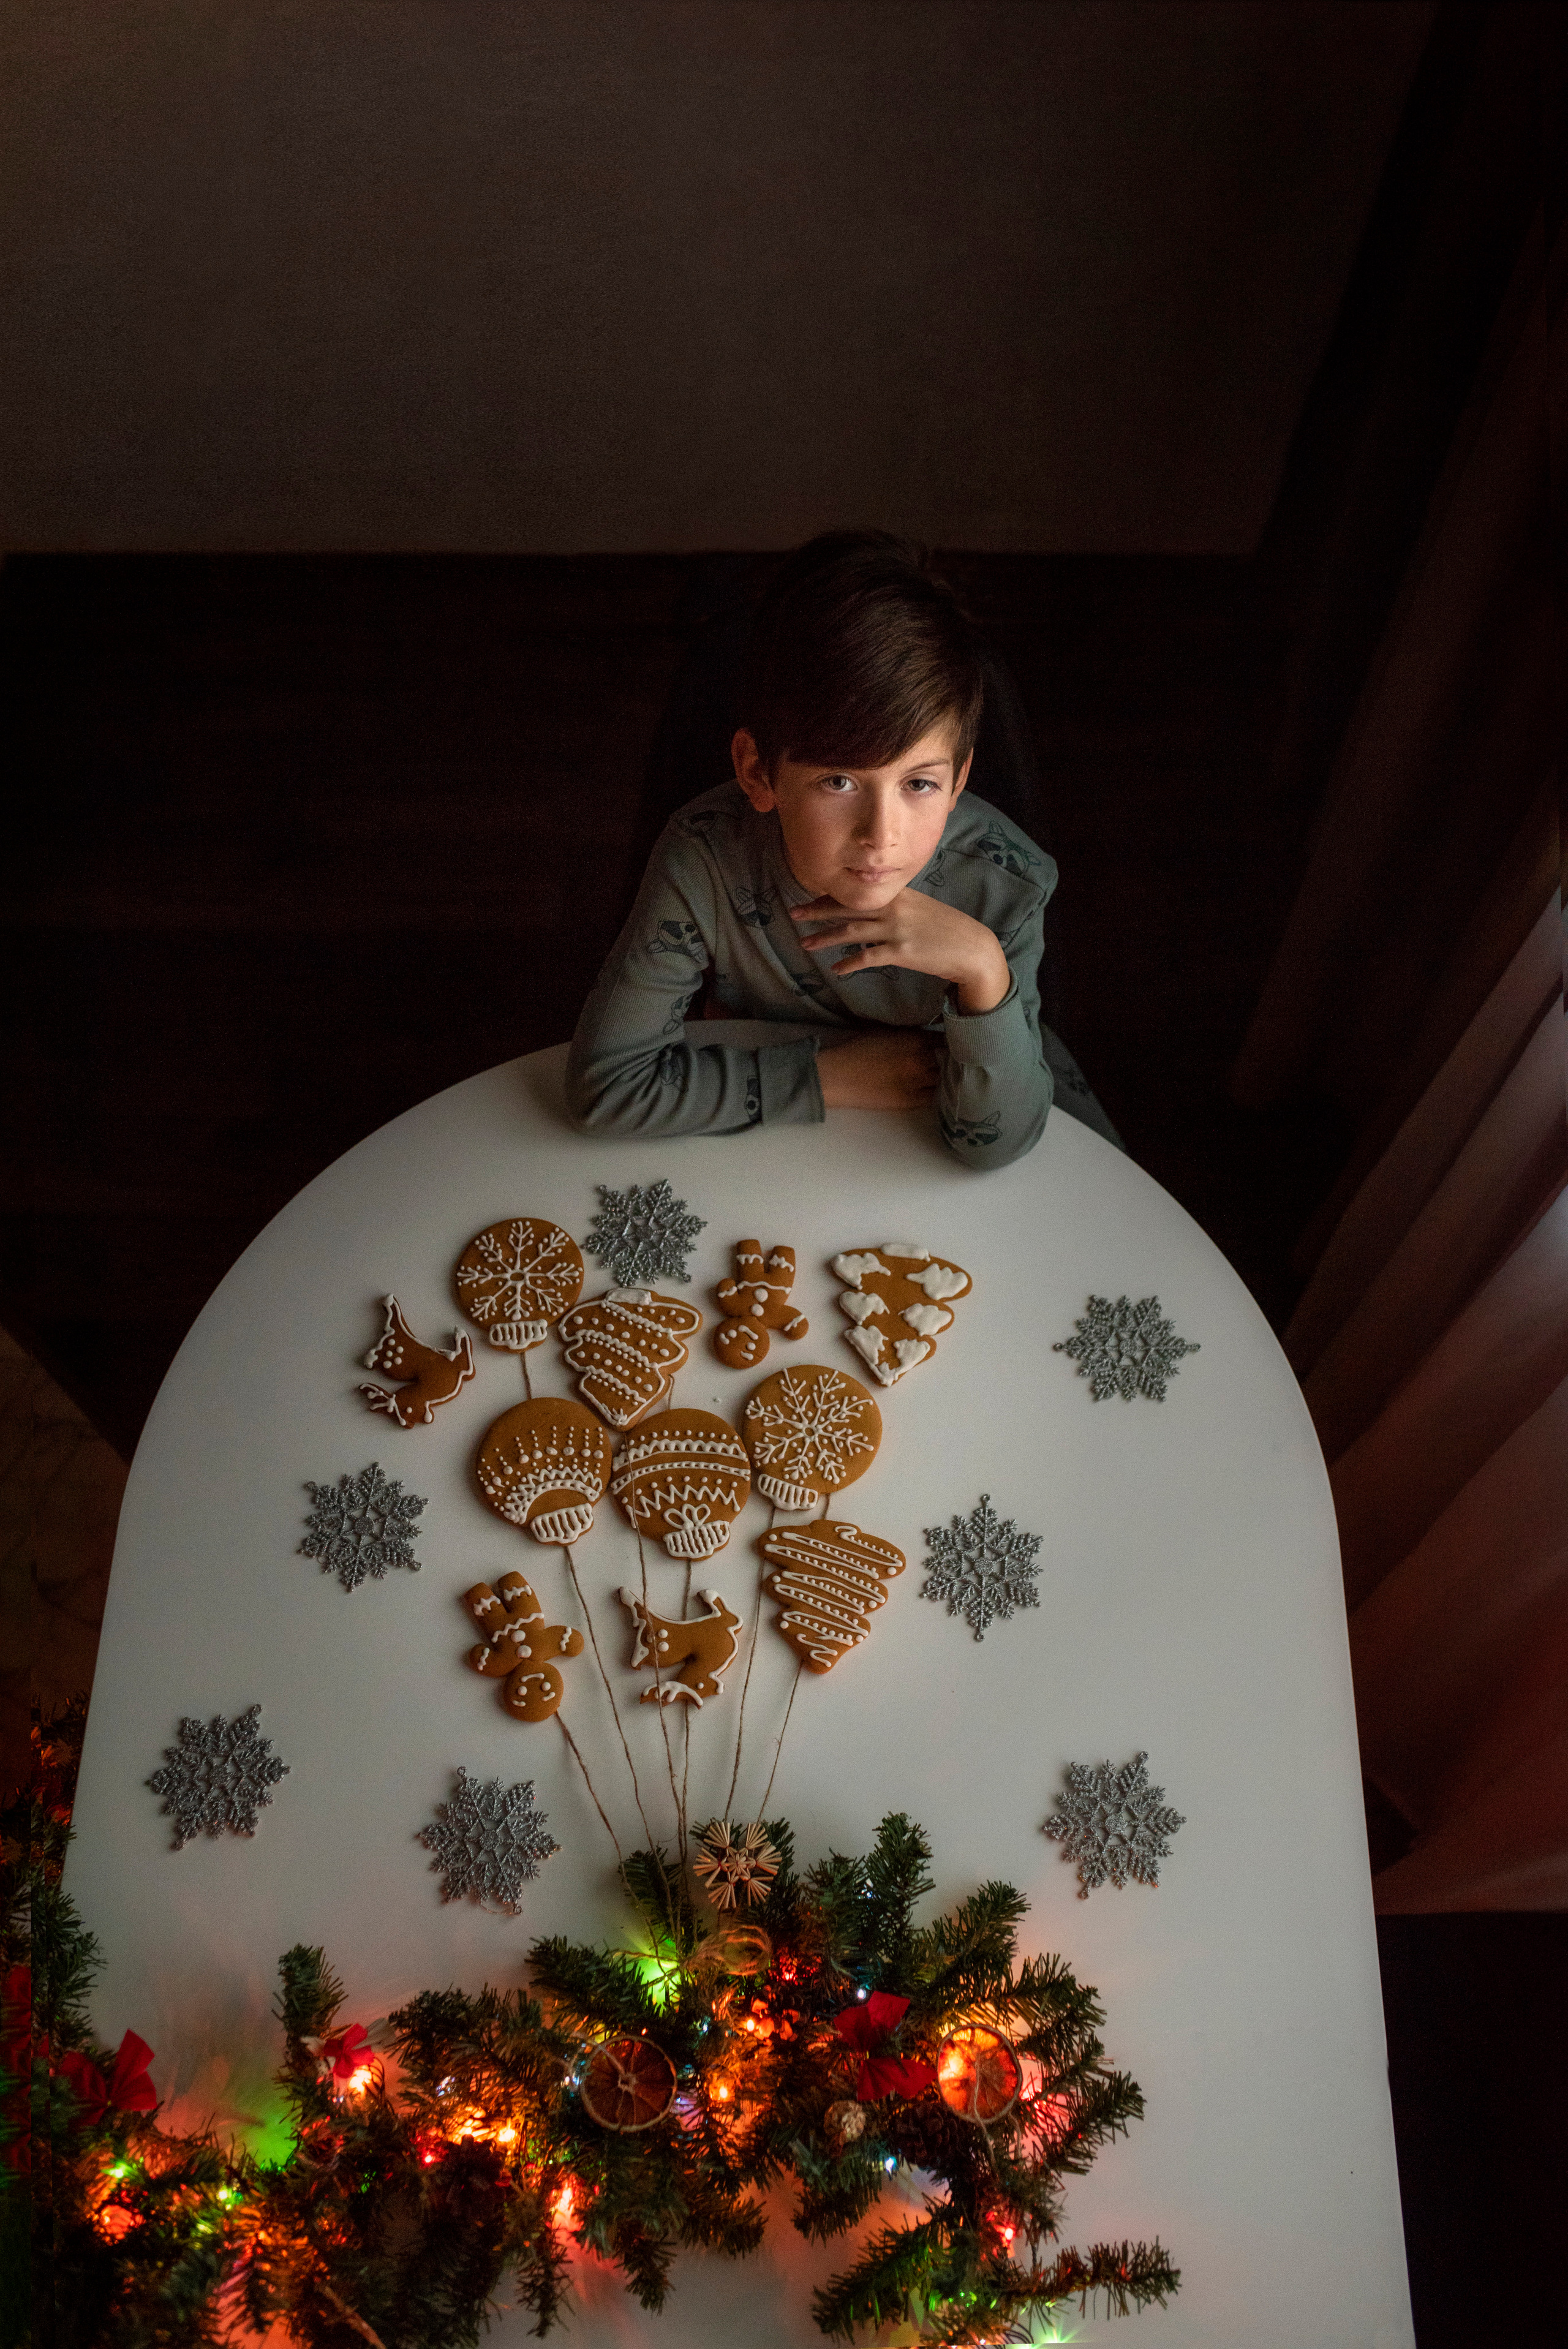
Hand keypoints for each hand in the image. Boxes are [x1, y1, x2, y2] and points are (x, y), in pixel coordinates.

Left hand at [791, 888, 1010, 1012]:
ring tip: (805, 944)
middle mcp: (893, 908)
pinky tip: (836, 970)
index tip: (809, 899)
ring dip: (825, 938)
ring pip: (851, 932)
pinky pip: (868, 957)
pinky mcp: (901, 952)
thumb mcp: (921, 909)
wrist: (972, 948)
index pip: (856, 892)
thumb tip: (874, 912)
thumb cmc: (947, 930)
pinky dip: (850, 963)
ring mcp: (896, 930)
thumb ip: (897, 907)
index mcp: (897, 895)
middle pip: (847, 907)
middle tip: (793, 914)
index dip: (830, 896)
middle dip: (817, 910)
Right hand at [817, 1028, 939, 1109]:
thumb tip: (926, 1035)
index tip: (945, 1042)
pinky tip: (930, 1088)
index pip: (944, 1039)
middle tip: (941, 1059)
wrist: (838, 1076)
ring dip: (939, 1075)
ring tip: (934, 1074)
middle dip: (944, 1058)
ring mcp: (918, 1082)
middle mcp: (922, 1060)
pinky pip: (933, 1097)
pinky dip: (934, 1091)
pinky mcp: (910, 1101)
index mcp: (916, 1039)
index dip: (946, 1041)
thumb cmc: (857, 1049)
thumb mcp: (885, 1030)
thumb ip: (909, 1033)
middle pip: (946, 1060)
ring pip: (941, 1078)